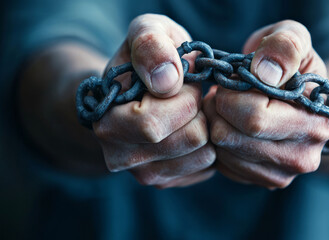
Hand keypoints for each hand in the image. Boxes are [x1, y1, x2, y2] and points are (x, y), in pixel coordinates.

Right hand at [93, 14, 214, 187]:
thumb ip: (151, 44)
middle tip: (190, 93)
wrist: (134, 91)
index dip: (185, 93)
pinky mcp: (169, 180)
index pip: (156, 122)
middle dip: (199, 108)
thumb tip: (167, 82)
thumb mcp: (145, 32)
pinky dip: (208, 142)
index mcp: (107, 122)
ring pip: (205, 154)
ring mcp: (146, 174)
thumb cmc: (143, 60)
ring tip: (190, 109)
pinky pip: (209, 165)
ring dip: (206, 124)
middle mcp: (121, 157)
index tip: (183, 78)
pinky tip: (192, 125)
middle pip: (191, 138)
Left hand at [203, 20, 328, 188]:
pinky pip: (222, 165)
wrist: (300, 97)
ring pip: (222, 152)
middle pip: (231, 138)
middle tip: (225, 92)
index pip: (254, 118)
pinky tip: (233, 126)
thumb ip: (285, 45)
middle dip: (218, 108)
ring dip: (217, 124)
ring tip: (231, 108)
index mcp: (316, 122)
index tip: (234, 80)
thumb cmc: (291, 65)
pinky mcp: (263, 181)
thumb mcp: (293, 38)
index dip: (230, 94)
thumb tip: (266, 75)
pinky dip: (220, 143)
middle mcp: (304, 157)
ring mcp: (283, 174)